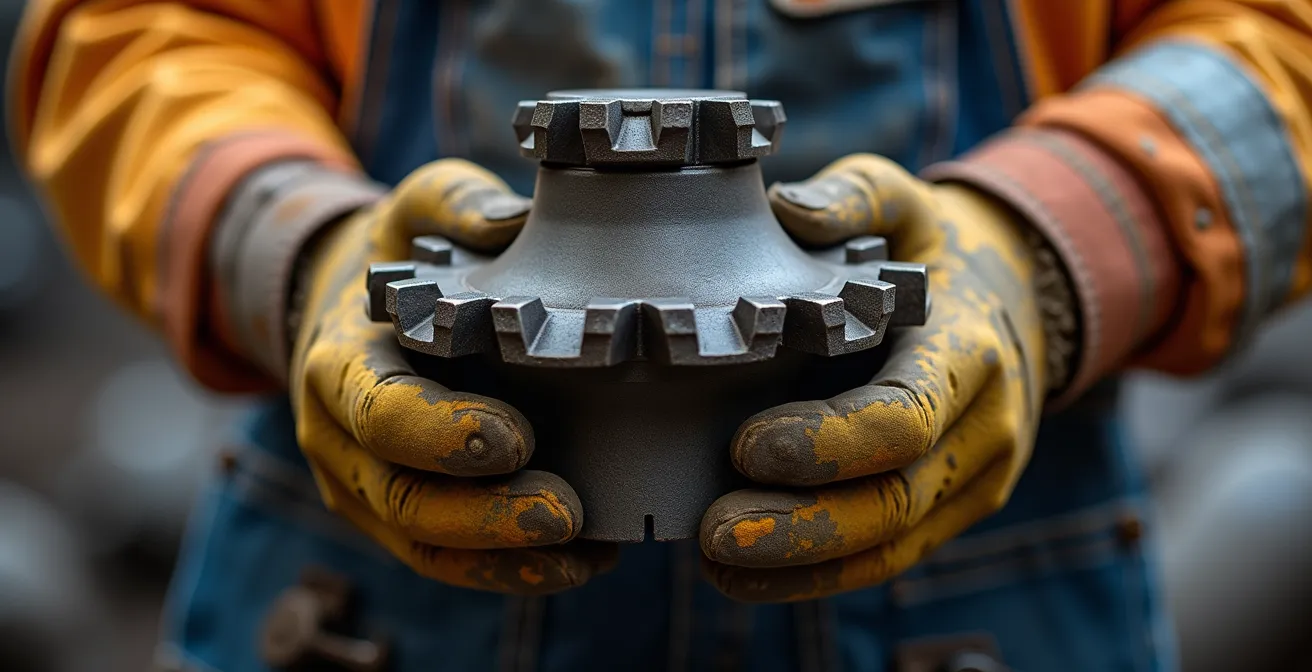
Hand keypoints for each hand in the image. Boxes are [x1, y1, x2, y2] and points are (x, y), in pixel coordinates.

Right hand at [290, 160, 615, 593]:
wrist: (348, 306)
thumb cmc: (399, 254)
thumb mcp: (417, 206)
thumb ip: (458, 204)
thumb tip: (515, 219)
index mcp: (338, 365)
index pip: (381, 413)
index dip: (443, 433)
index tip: (518, 437)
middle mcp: (338, 440)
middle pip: (402, 497)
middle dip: (486, 513)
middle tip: (568, 512)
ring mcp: (362, 488)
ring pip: (424, 544)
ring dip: (504, 556)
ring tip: (585, 550)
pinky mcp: (394, 518)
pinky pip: (445, 559)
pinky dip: (509, 570)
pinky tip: (583, 562)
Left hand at [699, 154, 1046, 601]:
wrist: (1023, 300)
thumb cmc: (939, 251)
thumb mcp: (906, 201)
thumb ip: (853, 196)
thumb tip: (786, 209)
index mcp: (968, 350)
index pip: (907, 415)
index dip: (829, 442)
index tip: (746, 445)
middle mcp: (985, 428)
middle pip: (896, 500)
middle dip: (802, 525)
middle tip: (714, 531)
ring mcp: (975, 479)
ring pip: (893, 545)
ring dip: (803, 565)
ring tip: (717, 563)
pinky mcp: (953, 507)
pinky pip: (891, 557)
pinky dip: (820, 575)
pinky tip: (746, 577)